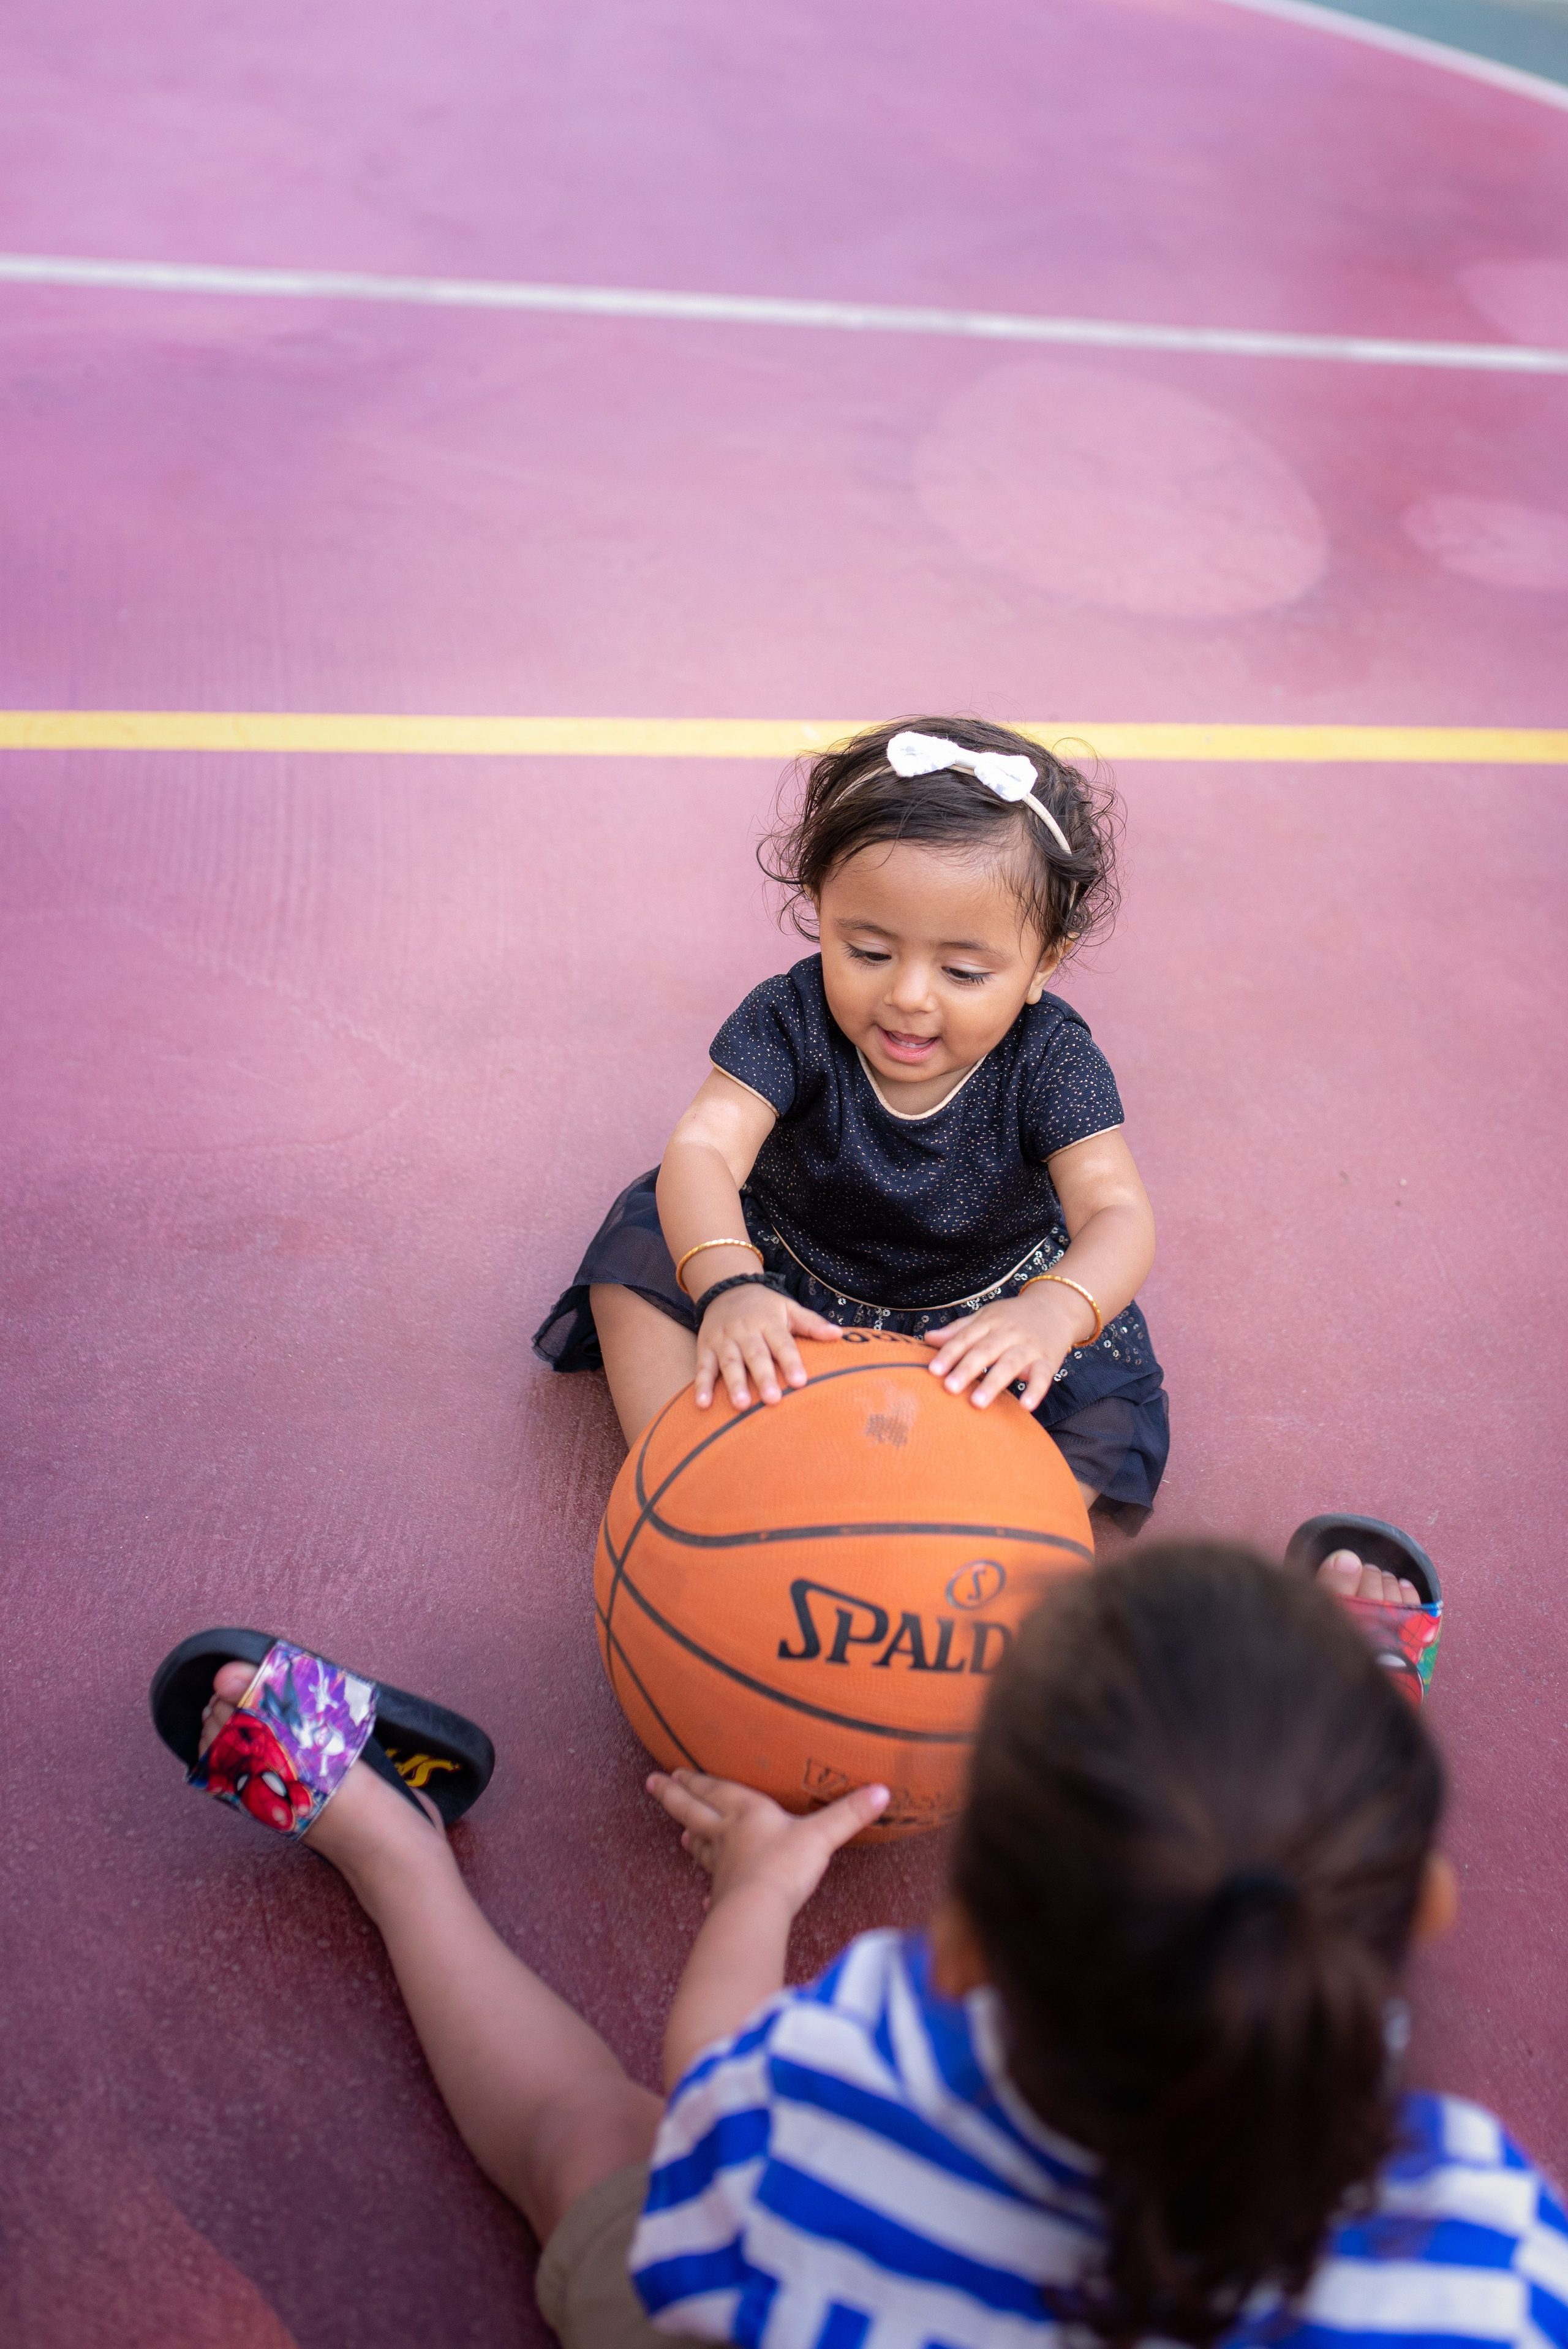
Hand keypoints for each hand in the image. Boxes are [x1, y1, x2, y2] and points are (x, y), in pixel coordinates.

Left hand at [648, 1768, 888, 1912]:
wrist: (758, 1911)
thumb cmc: (785, 1867)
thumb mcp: (821, 1835)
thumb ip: (850, 1813)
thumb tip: (884, 1790)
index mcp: (745, 1812)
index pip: (715, 1790)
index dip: (695, 1779)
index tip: (672, 1770)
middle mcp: (726, 1835)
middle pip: (693, 1811)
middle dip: (673, 1797)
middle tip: (653, 1784)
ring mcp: (721, 1867)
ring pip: (700, 1846)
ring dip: (690, 1837)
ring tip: (680, 1835)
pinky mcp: (724, 1895)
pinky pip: (714, 1888)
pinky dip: (710, 1890)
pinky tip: (707, 1898)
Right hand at [694, 1285, 840, 1409]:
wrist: (727, 1288)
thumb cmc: (765, 1307)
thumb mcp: (789, 1309)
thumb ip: (812, 1323)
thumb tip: (838, 1334)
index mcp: (769, 1322)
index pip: (782, 1343)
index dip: (791, 1362)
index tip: (801, 1382)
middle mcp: (745, 1331)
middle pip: (755, 1355)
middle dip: (763, 1377)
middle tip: (772, 1400)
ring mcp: (724, 1340)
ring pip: (729, 1362)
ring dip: (734, 1384)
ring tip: (741, 1405)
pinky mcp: (705, 1349)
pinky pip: (703, 1368)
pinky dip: (702, 1386)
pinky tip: (703, 1405)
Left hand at [924, 1281, 1089, 1409]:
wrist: (1057, 1307)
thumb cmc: (1014, 1317)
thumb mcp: (985, 1318)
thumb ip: (958, 1330)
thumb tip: (928, 1338)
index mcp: (989, 1322)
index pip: (966, 1338)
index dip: (949, 1353)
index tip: (933, 1371)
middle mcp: (1009, 1333)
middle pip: (985, 1350)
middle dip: (967, 1369)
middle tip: (950, 1388)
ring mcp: (1030, 1346)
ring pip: (1010, 1364)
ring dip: (994, 1383)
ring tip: (977, 1403)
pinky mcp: (1049, 1360)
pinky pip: (1043, 1376)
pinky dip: (1035, 1390)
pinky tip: (1025, 1406)